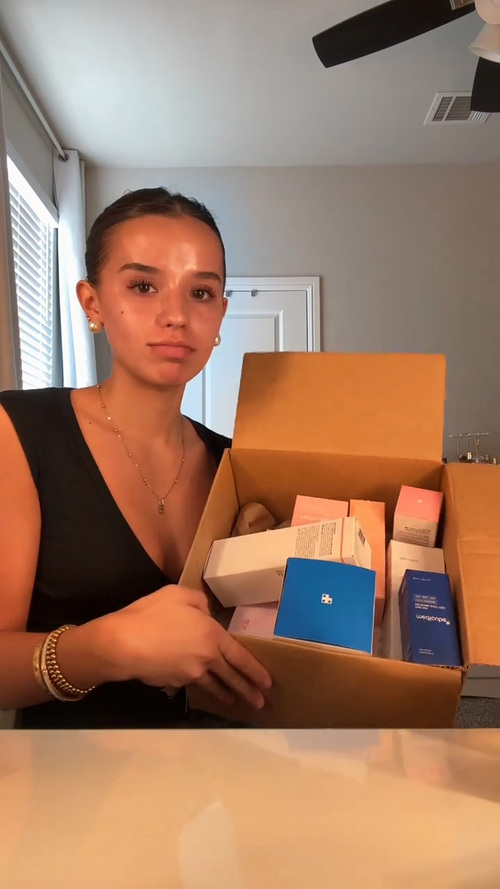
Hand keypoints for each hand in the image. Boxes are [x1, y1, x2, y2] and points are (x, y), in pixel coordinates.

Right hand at [104, 585, 271, 709]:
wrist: (123, 644)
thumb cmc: (151, 614)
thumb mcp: (178, 594)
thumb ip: (199, 602)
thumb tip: (207, 613)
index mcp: (212, 636)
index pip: (240, 657)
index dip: (255, 671)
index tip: (268, 683)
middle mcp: (206, 659)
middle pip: (232, 677)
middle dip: (248, 691)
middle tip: (261, 703)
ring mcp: (189, 674)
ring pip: (213, 685)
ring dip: (226, 695)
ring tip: (235, 702)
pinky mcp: (173, 682)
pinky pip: (189, 683)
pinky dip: (197, 686)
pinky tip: (196, 686)